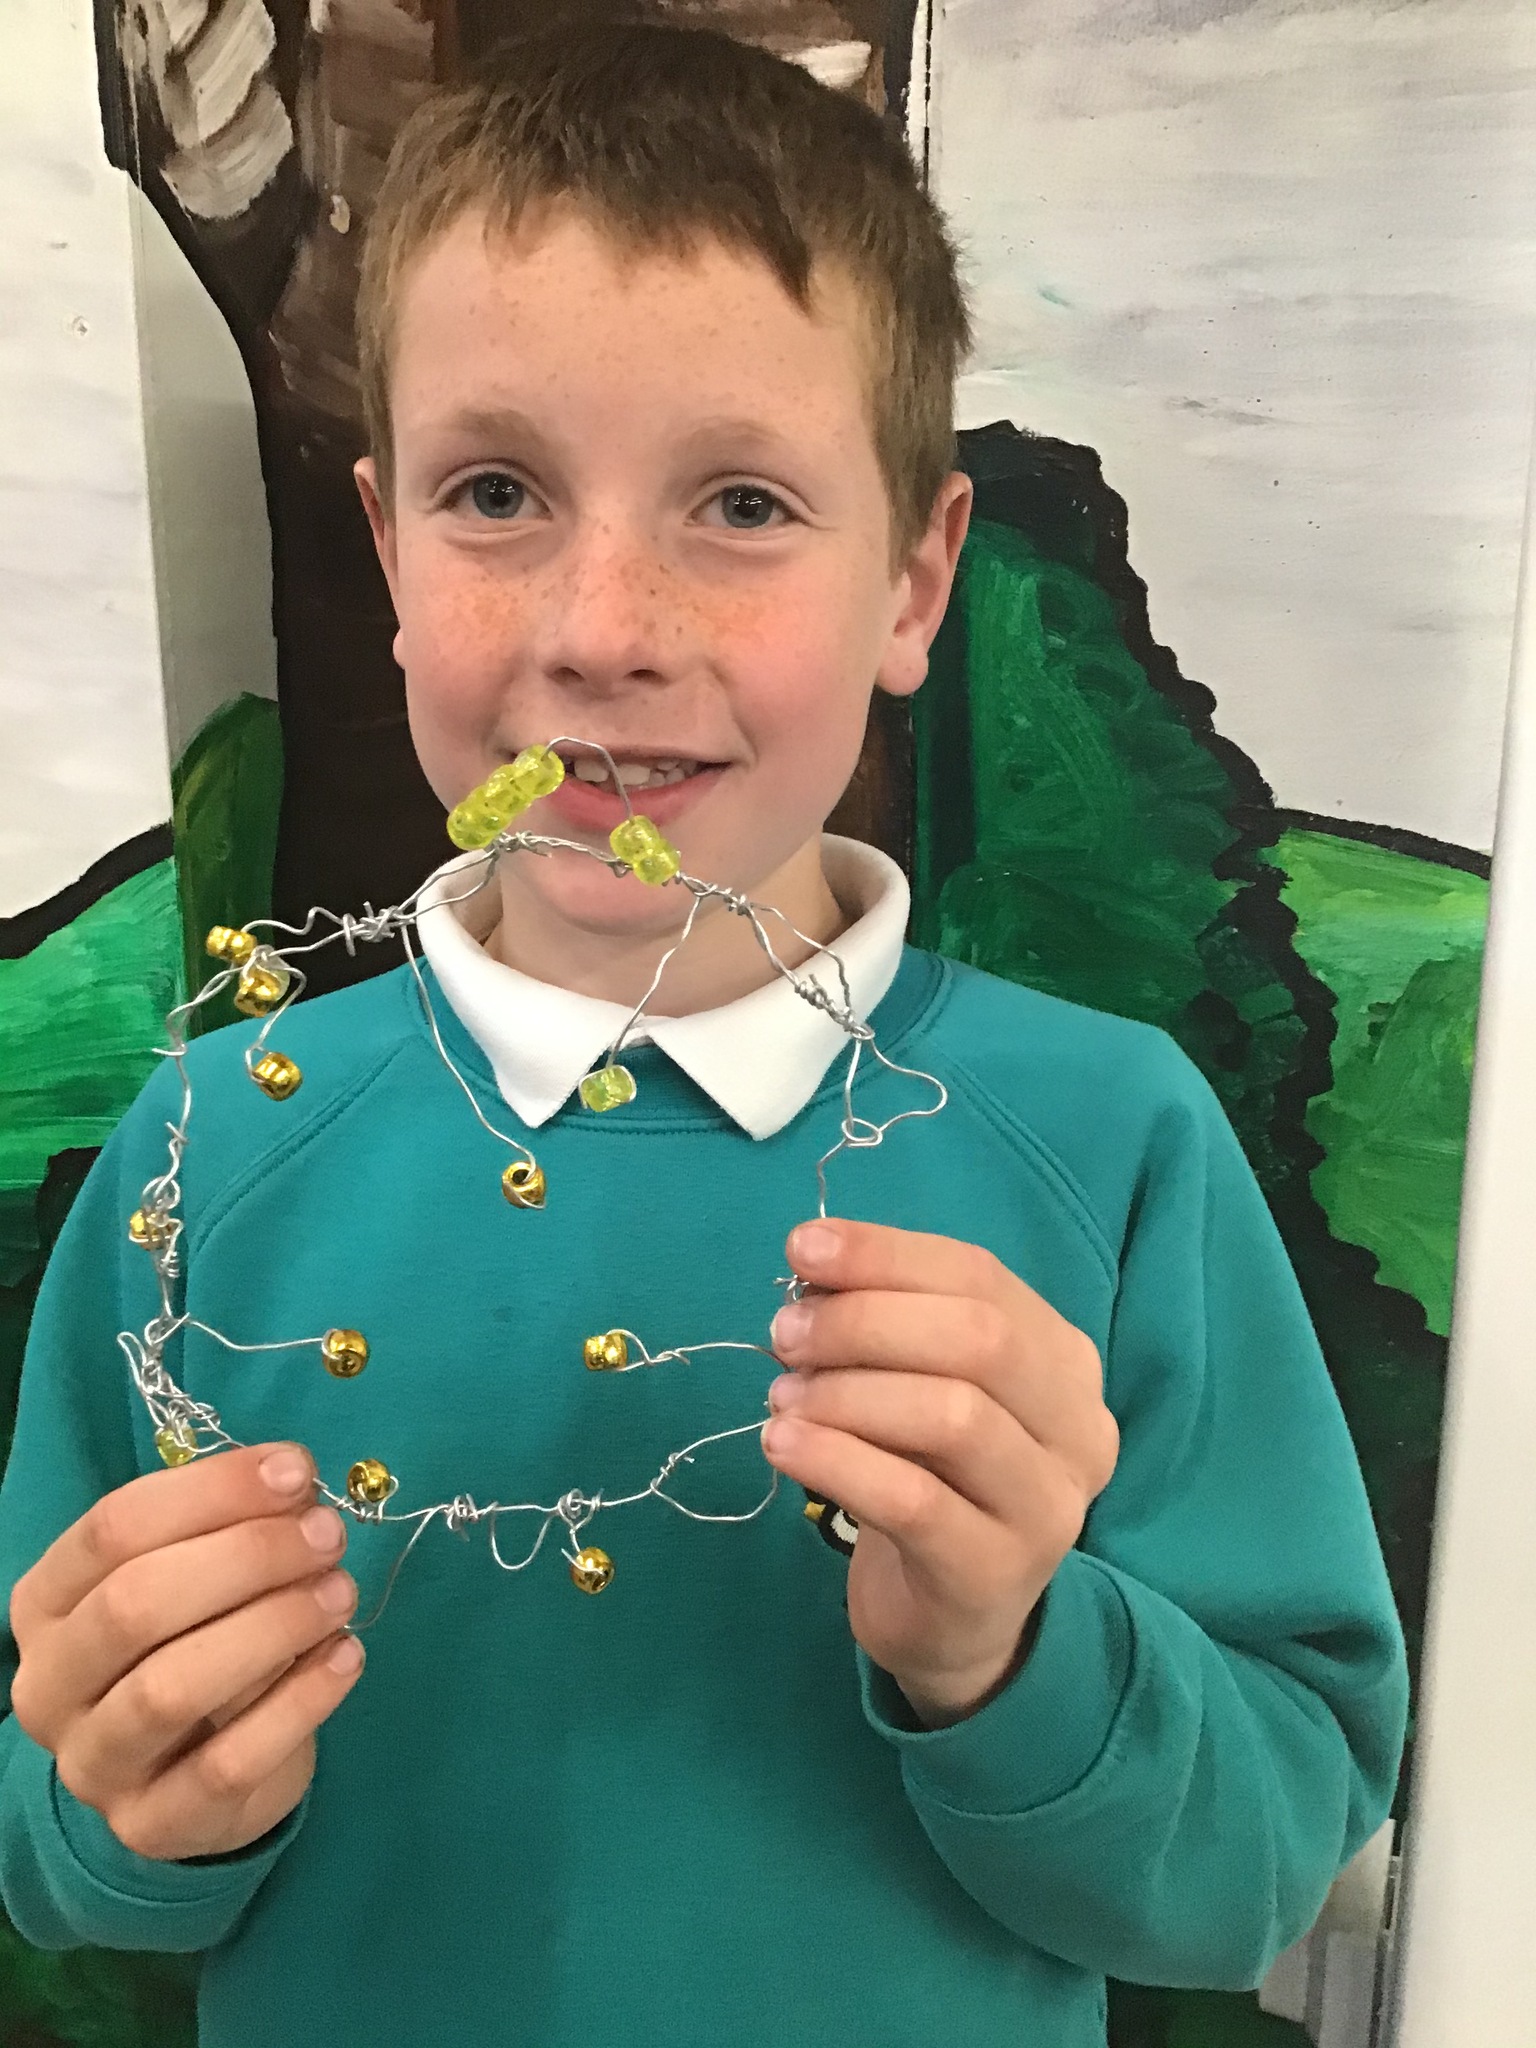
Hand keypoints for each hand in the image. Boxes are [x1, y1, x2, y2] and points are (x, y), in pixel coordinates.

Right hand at [9, 1444, 363, 1860]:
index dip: (212, 1491)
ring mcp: (95, 1764)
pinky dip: (298, 1702)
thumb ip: (228, 1527)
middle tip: (327, 1535)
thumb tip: (293, 1480)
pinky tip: (346, 1656)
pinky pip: (227, 1763)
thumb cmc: (194, 1646)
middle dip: (247, 1557)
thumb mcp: (193, 1579)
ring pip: (172, 1688)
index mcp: (48, 1603)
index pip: (113, 1528)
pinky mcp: (153, 1824)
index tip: (295, 1471)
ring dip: (271, 1627)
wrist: (194, 1780)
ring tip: (340, 1592)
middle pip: (136, 1605)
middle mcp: (50, 1685)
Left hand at [762, 1221, 1117, 1727]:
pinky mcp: (995, 1573)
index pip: (982, 1278)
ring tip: (780, 1397)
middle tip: (785, 1334)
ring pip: (952, 1417)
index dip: (887, 1256)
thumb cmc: (935, 1479)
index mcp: (1064, 1361)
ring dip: (847, 1393)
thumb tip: (812, 1264)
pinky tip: (784, 1444)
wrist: (953, 1618)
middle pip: (979, 1340)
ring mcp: (1047, 1507)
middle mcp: (1078, 1429)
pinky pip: (912, 1501)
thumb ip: (892, 1326)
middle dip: (865, 1323)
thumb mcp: (924, 1389)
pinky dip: (838, 1461)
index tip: (801, 1249)